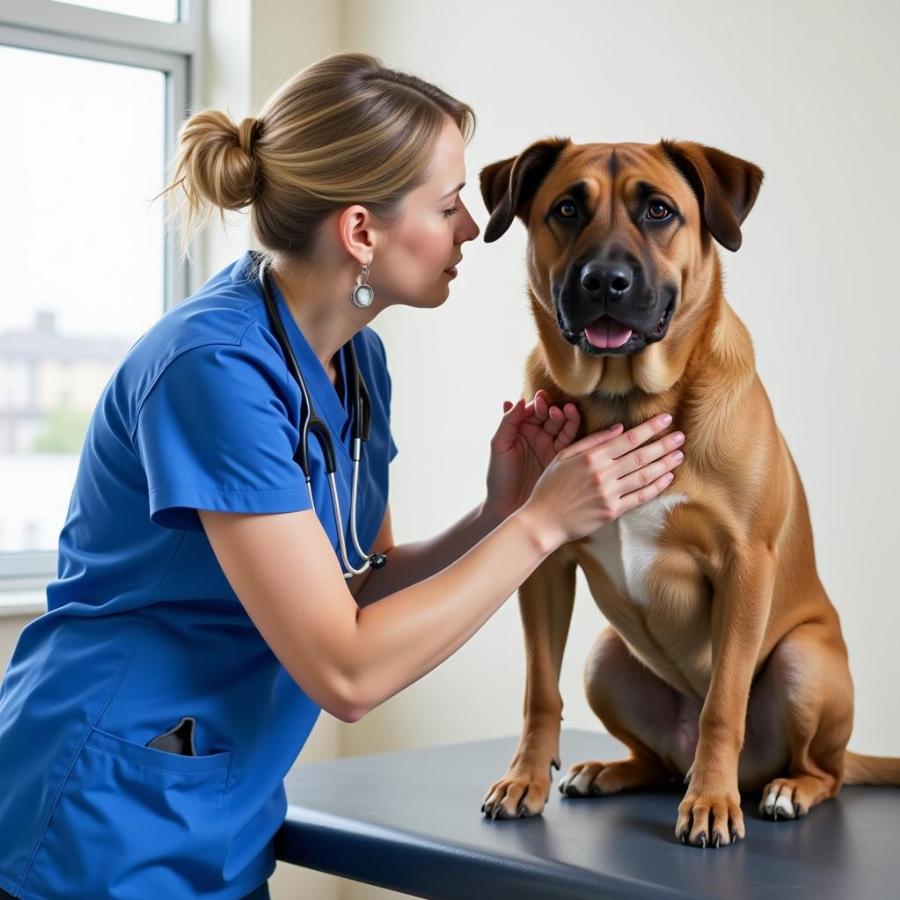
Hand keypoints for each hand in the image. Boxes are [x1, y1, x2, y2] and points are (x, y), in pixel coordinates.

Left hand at [484, 390, 581, 522]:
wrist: (507, 507)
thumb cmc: (499, 477)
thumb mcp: (498, 446)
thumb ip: (507, 422)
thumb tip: (517, 400)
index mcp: (520, 430)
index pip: (532, 411)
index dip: (538, 404)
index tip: (541, 401)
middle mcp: (537, 436)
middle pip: (550, 416)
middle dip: (554, 410)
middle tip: (555, 410)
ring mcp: (550, 447)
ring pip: (563, 427)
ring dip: (567, 418)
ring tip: (568, 411)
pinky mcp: (562, 460)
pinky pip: (572, 442)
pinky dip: (575, 431)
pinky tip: (576, 422)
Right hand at [520, 412, 684, 550]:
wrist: (543, 520)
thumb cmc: (550, 486)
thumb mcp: (564, 456)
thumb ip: (592, 441)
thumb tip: (619, 428)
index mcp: (591, 457)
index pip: (628, 439)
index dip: (649, 428)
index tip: (665, 420)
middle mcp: (603, 474)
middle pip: (641, 456)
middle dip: (664, 444)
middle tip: (681, 436)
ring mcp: (609, 494)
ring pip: (644, 476)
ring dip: (664, 464)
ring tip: (679, 455)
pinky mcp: (612, 511)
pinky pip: (639, 497)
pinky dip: (655, 487)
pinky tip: (666, 478)